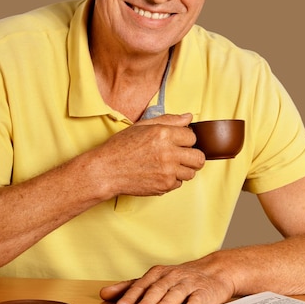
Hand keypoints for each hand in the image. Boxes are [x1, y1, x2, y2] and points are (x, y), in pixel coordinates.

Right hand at [88, 113, 204, 199]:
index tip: (178, 142)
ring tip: (168, 165)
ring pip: (191, 172)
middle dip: (192, 156)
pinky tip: (159, 173)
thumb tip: (188, 118)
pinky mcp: (164, 185)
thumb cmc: (121, 147)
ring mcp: (168, 171)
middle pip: (199, 157)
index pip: (192, 137)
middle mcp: (168, 152)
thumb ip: (168, 120)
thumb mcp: (142, 126)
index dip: (185, 139)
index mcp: (163, 134)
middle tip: (182, 155)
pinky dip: (172, 180)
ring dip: (183, 169)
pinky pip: (179, 184)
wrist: (106, 170)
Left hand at [100, 253, 234, 303]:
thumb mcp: (155, 280)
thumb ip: (130, 287)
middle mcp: (171, 277)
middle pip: (157, 289)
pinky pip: (197, 299)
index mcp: (157, 274)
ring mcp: (189, 283)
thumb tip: (104, 294)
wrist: (214, 271)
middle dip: (147, 301)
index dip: (131, 297)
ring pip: (176, 293)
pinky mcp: (204, 291)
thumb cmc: (179, 279)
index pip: (141, 285)